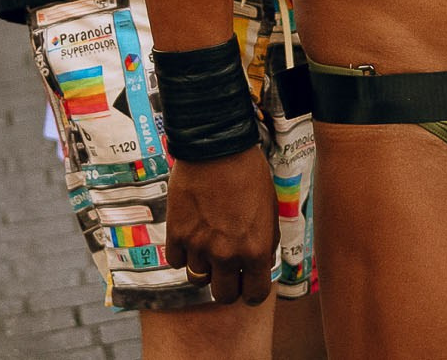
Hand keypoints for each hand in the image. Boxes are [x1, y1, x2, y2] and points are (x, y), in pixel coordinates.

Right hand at [165, 151, 278, 305]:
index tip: (249, 286)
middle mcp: (227, 254)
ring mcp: (199, 247)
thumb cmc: (249, 174)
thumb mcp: (269, 209)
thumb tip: (260, 263)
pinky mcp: (177, 235)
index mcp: (256, 249)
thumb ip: (264, 241)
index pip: (255, 294)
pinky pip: (177, 262)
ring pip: (198, 280)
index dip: (253, 293)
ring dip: (205, 268)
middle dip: (228, 287)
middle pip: (223, 295)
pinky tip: (192, 237)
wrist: (217, 150)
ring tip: (210, 248)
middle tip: (229, 273)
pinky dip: (184, 254)